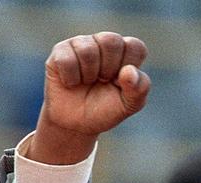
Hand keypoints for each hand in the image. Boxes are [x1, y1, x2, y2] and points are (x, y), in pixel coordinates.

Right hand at [27, 32, 149, 163]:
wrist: (76, 124)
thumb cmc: (106, 109)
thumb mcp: (129, 104)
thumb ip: (139, 88)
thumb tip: (129, 71)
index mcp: (126, 53)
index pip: (135, 46)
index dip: (129, 66)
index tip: (121, 82)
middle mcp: (104, 43)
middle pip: (111, 41)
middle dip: (108, 69)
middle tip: (103, 81)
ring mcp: (82, 44)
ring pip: (87, 50)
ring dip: (89, 75)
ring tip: (87, 82)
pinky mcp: (60, 50)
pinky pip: (67, 59)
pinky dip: (71, 79)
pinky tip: (71, 82)